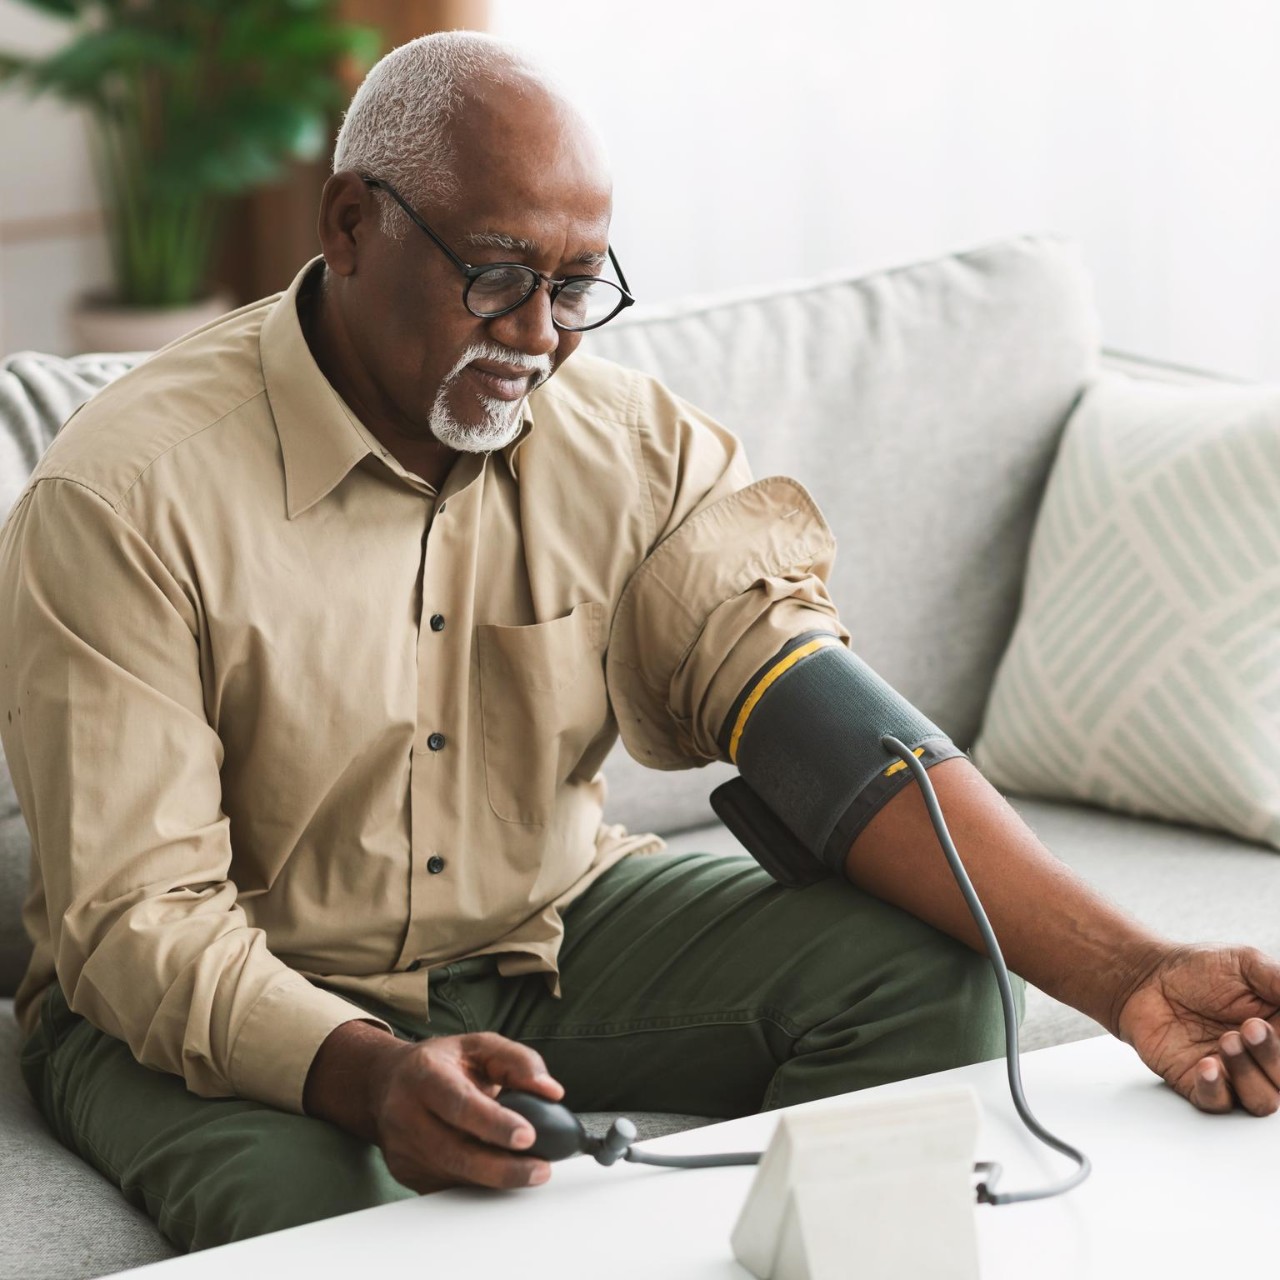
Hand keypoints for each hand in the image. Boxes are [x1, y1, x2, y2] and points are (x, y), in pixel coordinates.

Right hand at [306, 1022, 565, 1192]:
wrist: (387, 1082)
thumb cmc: (442, 1063)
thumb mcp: (480, 1046)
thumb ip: (519, 1061)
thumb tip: (551, 1091)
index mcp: (425, 1074)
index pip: (460, 1104)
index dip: (494, 1123)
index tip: (528, 1136)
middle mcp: (406, 1112)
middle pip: (455, 1152)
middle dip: (502, 1167)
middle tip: (540, 1170)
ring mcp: (403, 1148)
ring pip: (453, 1175)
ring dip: (494, 1180)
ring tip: (529, 1172)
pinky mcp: (405, 1173)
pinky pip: (446, 1187)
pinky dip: (477, 1185)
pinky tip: (498, 1176)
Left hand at [1116, 944, 1279, 1115]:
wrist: (1147, 978)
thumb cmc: (1198, 969)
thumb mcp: (1246, 964)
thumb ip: (1279, 980)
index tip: (1271, 1023)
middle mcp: (1263, 1060)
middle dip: (1273, 1057)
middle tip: (1250, 1027)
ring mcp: (1233, 1076)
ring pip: (1261, 1100)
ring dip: (1248, 1074)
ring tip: (1227, 1041)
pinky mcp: (1199, 1085)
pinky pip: (1217, 1103)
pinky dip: (1216, 1089)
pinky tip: (1207, 1065)